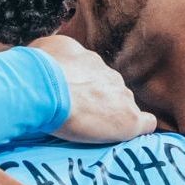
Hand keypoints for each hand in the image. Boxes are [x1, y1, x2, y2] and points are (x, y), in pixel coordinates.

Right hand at [30, 34, 156, 142]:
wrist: (45, 89)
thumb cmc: (38, 72)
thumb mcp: (40, 48)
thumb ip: (50, 51)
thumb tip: (46, 56)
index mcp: (89, 60)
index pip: (92, 73)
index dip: (82, 87)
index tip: (71, 97)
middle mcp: (108, 74)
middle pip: (110, 89)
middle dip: (98, 100)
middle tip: (78, 115)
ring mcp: (122, 96)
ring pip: (124, 104)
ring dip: (113, 114)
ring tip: (94, 129)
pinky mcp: (129, 119)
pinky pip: (146, 123)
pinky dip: (138, 129)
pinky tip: (128, 136)